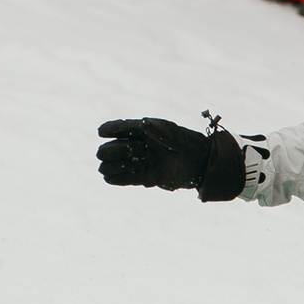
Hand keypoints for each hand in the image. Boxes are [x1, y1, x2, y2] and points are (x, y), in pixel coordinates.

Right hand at [95, 117, 244, 199]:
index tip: (101, 131)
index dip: (110, 129)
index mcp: (143, 131)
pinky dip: (118, 179)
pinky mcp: (148, 177)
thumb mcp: (171, 132)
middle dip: (112, 150)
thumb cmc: (186, 142)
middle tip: (116, 152)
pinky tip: (109, 178)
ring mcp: (143, 162)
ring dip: (113, 165)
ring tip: (115, 166)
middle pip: (115, 148)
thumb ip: (155, 129)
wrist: (202, 162)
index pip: (121, 128)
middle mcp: (140, 146)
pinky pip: (128, 179)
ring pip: (118, 165)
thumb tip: (141, 124)